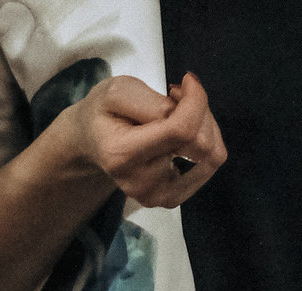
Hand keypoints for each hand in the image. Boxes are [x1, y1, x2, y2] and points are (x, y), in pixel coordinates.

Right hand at [61, 72, 224, 208]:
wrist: (90, 142)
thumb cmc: (104, 113)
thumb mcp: (117, 92)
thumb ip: (150, 101)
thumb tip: (181, 114)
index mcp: (122, 155)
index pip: (182, 130)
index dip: (196, 99)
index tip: (188, 80)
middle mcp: (140, 183)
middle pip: (201, 142)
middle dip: (199, 110)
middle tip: (176, 97)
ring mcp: (155, 195)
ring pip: (211, 155)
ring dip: (205, 126)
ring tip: (180, 114)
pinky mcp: (169, 198)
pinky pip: (209, 166)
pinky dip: (205, 143)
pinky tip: (184, 133)